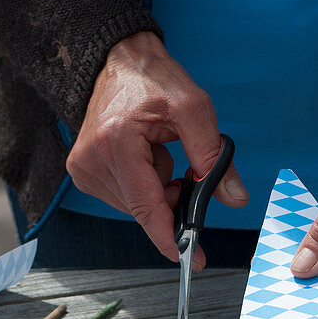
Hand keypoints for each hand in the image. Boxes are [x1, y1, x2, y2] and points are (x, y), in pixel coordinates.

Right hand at [66, 32, 247, 267]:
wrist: (119, 60)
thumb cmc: (154, 80)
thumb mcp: (195, 109)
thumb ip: (214, 157)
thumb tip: (235, 198)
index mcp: (116, 142)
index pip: (145, 205)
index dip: (170, 236)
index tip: (192, 258)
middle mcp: (91, 159)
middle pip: (143, 208)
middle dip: (171, 199)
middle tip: (182, 169)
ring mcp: (82, 168)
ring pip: (135, 206)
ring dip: (157, 190)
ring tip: (158, 153)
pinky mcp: (82, 171)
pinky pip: (124, 197)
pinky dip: (143, 185)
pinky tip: (145, 159)